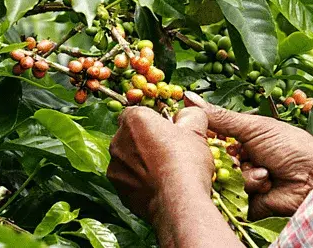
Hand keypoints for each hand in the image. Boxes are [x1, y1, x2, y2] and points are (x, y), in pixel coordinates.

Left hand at [107, 106, 213, 223]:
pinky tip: (158, 185)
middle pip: (130, 135)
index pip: (136, 111)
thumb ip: (190, 114)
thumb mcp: (196, 130)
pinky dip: (139, 181)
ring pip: (128, 158)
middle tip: (169, 150)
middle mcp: (118, 141)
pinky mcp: (118, 189)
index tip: (167, 129)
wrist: (178, 202)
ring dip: (141, 161)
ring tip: (164, 170)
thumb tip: (188, 113)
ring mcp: (115, 167)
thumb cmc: (186, 162)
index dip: (153, 119)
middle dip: (145, 140)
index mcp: (134, 120)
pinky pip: (128, 179)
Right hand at [184, 92, 312, 219]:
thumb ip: (222, 118)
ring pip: (225, 176)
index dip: (206, 133)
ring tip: (265, 170)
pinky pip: (234, 195)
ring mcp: (244, 180)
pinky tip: (267, 182)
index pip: (214, 134)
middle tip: (242, 153)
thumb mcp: (255, 127)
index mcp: (244, 137)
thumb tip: (190, 98)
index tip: (194, 129)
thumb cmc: (292, 148)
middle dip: (229, 155)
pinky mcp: (246, 202)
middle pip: (215, 157)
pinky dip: (251, 186)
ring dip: (246, 172)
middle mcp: (242, 158)